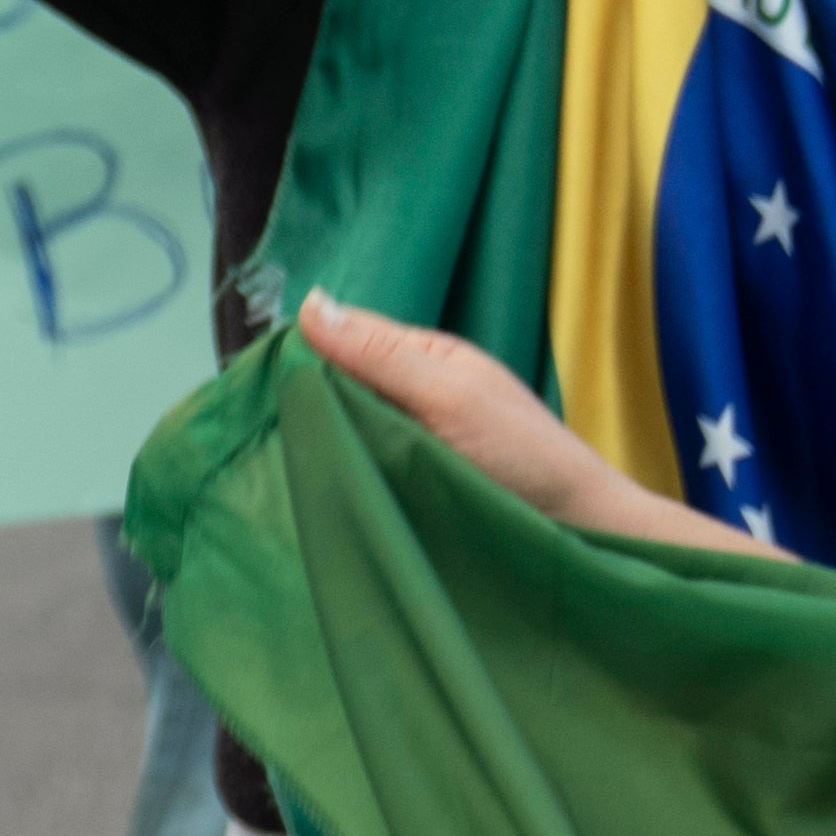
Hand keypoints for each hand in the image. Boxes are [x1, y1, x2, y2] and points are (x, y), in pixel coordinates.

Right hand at [293, 295, 757, 558]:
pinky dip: (345, 476)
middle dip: (305, 404)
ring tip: (277, 467)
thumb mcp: (447, 395)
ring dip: (323, 444)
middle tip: (255, 437)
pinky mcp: (417, 485)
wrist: (583, 533)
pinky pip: (366, 470)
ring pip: (348, 429)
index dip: (300, 357)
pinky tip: (319, 493)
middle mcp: (416, 393)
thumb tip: (309, 302)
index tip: (252, 389)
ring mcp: (417, 440)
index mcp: (424, 357)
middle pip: (339, 385)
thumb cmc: (526, 457)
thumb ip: (380, 354)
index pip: (341, 339)